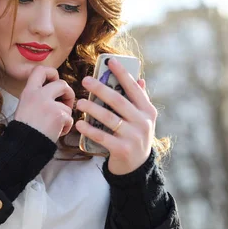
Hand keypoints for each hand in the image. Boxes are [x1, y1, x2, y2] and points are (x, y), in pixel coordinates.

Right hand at [14, 66, 74, 141]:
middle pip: (62, 83)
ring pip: (68, 105)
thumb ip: (38, 96)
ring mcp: (49, 105)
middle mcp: (39, 95)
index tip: (54, 81)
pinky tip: (57, 132)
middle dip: (68, 93)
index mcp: (29, 92)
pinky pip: (70, 119)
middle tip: (65, 104)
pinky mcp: (58, 115)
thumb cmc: (25, 130)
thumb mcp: (25, 106)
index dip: (51, 73)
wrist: (24, 145)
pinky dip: (66, 127)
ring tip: (56, 125)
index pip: (40, 70)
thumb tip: (56, 91)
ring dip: (65, 115)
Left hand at [75, 58, 156, 174]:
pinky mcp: (123, 149)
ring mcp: (133, 136)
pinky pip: (102, 136)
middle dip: (100, 89)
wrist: (137, 167)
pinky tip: (79, 124)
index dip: (122, 73)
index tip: (110, 61)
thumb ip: (140, 100)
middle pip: (118, 101)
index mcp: (148, 111)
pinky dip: (89, 130)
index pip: (134, 88)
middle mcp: (143, 122)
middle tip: (85, 80)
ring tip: (79, 102)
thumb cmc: (136, 137)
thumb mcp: (143, 119)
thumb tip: (140, 78)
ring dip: (92, 108)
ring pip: (109, 118)